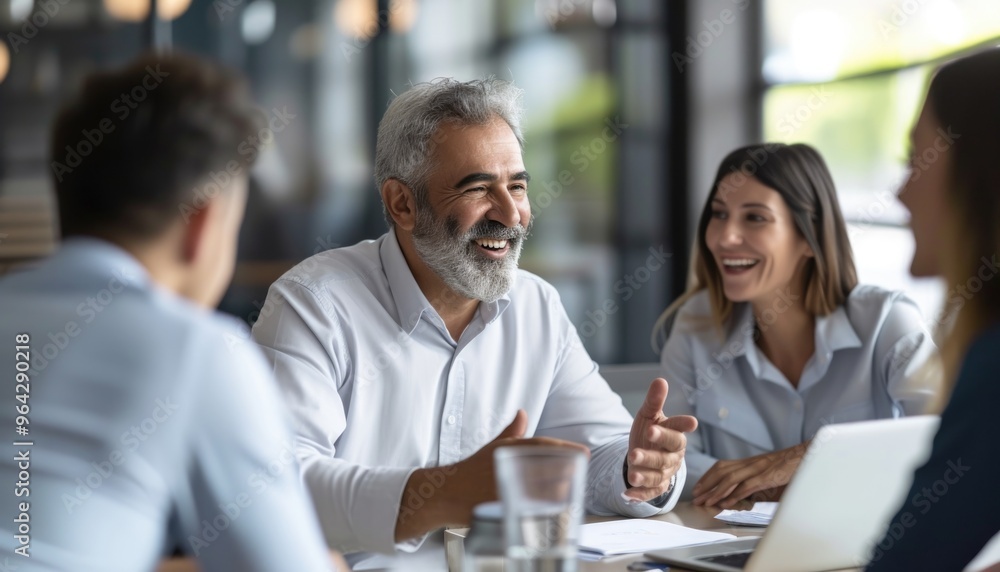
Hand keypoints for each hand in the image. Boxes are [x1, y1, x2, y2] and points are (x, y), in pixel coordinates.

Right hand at [394, 409, 589, 540]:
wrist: (444, 492)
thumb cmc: (471, 470)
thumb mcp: (492, 448)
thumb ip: (511, 432)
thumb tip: (522, 413)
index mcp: (507, 448)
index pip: (542, 444)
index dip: (566, 448)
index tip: (584, 453)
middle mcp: (505, 463)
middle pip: (546, 466)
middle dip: (566, 472)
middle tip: (579, 475)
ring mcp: (501, 485)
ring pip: (540, 488)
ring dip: (558, 491)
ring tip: (570, 494)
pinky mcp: (497, 505)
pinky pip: (527, 508)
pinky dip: (541, 509)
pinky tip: (552, 510)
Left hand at [624, 378, 698, 501]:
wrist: (646, 454)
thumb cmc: (650, 432)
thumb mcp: (649, 415)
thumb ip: (654, 401)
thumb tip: (660, 381)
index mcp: (674, 436)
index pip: (677, 432)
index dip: (679, 428)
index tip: (690, 422)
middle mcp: (673, 456)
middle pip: (665, 457)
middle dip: (651, 456)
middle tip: (634, 453)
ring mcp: (665, 473)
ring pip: (657, 476)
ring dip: (644, 476)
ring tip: (632, 474)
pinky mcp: (656, 487)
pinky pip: (650, 493)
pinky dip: (640, 495)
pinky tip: (628, 494)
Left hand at [692, 441, 808, 507]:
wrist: (806, 456)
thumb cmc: (787, 466)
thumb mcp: (766, 471)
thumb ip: (753, 479)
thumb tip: (741, 493)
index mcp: (748, 462)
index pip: (721, 467)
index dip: (707, 477)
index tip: (698, 488)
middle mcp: (749, 463)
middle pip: (721, 472)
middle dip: (706, 485)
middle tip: (695, 497)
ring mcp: (757, 469)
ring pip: (730, 479)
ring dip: (716, 492)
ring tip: (706, 503)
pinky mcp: (767, 477)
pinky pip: (747, 486)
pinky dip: (735, 495)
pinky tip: (726, 503)